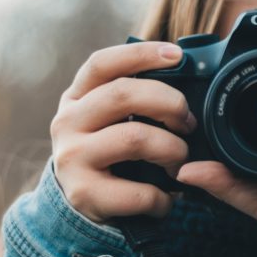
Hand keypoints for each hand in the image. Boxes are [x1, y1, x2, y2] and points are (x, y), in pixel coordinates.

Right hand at [50, 42, 197, 222]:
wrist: (80, 202)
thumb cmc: (110, 149)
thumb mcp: (112, 117)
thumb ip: (137, 94)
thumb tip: (186, 71)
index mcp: (77, 96)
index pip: (103, 63)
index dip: (141, 54)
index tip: (177, 55)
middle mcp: (68, 122)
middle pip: (123, 94)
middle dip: (170, 104)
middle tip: (189, 123)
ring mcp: (72, 157)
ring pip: (135, 138)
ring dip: (172, 150)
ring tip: (179, 161)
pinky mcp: (83, 194)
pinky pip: (139, 191)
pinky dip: (163, 197)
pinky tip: (166, 198)